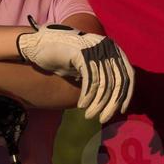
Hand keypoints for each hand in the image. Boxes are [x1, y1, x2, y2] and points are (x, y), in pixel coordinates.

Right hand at [16, 18, 134, 122]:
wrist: (36, 44)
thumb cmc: (61, 57)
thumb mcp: (85, 66)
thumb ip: (101, 75)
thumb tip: (114, 97)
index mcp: (112, 48)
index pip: (128, 75)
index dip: (126, 95)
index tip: (121, 110)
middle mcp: (107, 47)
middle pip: (118, 81)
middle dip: (112, 104)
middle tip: (104, 119)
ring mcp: (95, 48)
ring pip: (104, 83)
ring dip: (98, 103)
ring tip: (89, 115)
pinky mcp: (82, 53)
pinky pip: (91, 80)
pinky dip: (88, 95)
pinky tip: (82, 105)